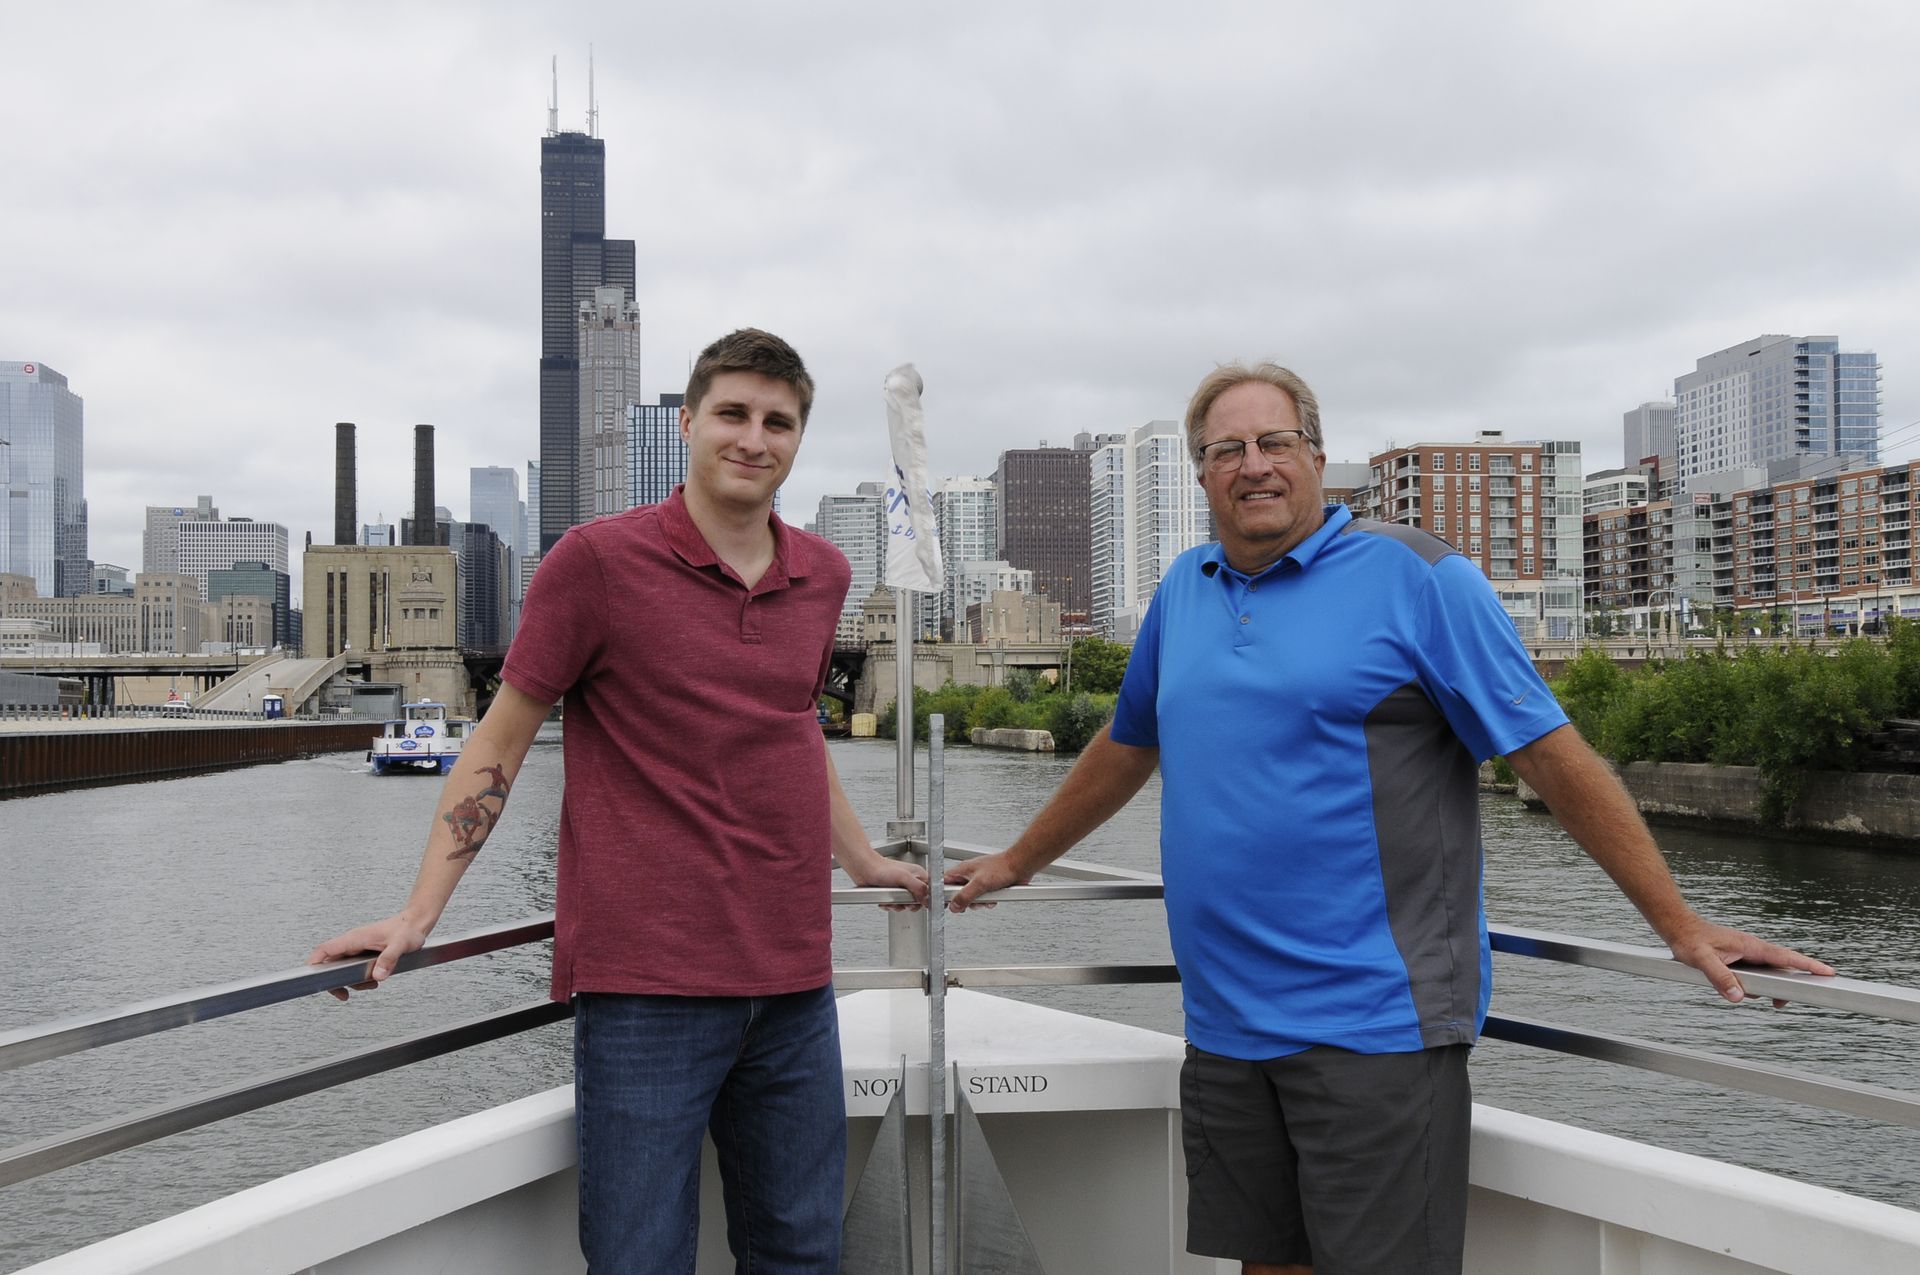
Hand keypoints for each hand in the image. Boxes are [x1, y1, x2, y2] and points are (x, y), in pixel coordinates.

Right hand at [306, 915, 430, 1000]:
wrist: (415, 924)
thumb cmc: (407, 929)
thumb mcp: (400, 945)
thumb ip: (388, 959)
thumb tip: (377, 976)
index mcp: (354, 938)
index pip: (325, 949)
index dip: (314, 963)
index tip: (312, 978)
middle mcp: (352, 943)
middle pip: (330, 964)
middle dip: (335, 981)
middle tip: (344, 995)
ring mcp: (357, 949)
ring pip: (343, 969)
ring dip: (353, 981)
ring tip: (371, 984)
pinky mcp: (363, 954)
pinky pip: (354, 969)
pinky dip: (361, 978)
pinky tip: (374, 980)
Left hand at [845, 854, 929, 911]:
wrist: (863, 869)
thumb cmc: (880, 868)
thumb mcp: (904, 877)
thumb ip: (919, 888)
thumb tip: (928, 899)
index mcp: (918, 874)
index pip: (931, 890)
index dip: (927, 898)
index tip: (920, 902)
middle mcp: (911, 881)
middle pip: (918, 901)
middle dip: (909, 904)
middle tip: (902, 901)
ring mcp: (901, 888)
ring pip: (905, 905)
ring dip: (897, 906)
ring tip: (890, 900)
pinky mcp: (891, 894)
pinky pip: (895, 906)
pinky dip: (889, 905)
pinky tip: (884, 900)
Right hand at [945, 852, 1031, 911]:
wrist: (1020, 866)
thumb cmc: (1001, 867)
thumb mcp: (979, 884)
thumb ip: (965, 896)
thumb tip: (954, 906)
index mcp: (961, 870)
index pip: (942, 882)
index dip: (941, 894)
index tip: (942, 904)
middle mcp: (968, 875)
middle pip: (957, 894)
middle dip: (965, 901)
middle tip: (971, 901)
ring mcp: (978, 881)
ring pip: (970, 898)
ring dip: (978, 902)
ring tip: (986, 899)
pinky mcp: (988, 887)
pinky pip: (982, 899)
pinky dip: (987, 901)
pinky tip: (993, 898)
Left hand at [1662, 917, 1834, 1005]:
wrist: (1678, 929)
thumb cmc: (1690, 940)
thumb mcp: (1702, 960)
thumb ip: (1720, 977)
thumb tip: (1738, 997)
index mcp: (1751, 946)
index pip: (1785, 957)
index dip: (1808, 965)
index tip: (1830, 973)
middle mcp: (1753, 950)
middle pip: (1782, 970)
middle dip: (1786, 987)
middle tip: (1780, 1004)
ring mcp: (1748, 955)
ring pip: (1768, 975)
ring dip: (1764, 989)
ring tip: (1754, 997)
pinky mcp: (1740, 960)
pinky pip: (1754, 976)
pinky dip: (1751, 986)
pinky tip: (1736, 990)